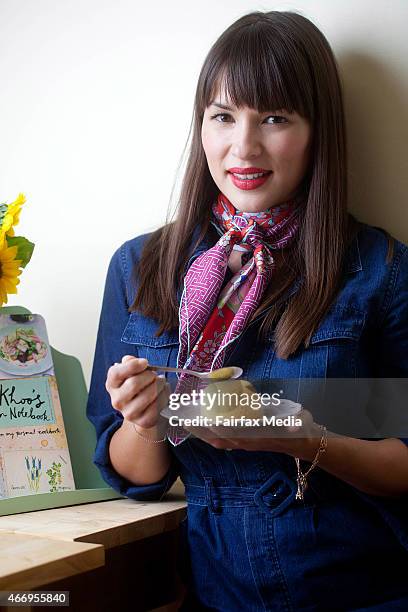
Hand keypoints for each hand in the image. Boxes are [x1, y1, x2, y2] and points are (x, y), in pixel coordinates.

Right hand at [105, 355, 169, 430]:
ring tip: (160, 382)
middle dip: (149, 376)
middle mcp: (117, 401)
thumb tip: (129, 359)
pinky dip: (164, 395)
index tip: (145, 362)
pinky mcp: (144, 421)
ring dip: (159, 384)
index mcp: (112, 385)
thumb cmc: (138, 386)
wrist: (142, 410)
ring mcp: (129, 413)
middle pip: (134, 383)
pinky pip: (159, 404)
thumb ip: (130, 363)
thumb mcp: (131, 372)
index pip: (115, 373)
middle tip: (155, 375)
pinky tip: (162, 393)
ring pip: (149, 394)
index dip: (132, 365)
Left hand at [185, 408, 322, 459]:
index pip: (236, 434)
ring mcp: (244, 443)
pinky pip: (222, 440)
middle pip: (220, 438)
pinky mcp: (243, 442)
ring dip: (203, 433)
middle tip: (185, 419)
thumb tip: (295, 425)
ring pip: (219, 440)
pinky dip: (210, 434)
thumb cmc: (300, 429)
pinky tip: (202, 427)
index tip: (207, 421)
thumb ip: (297, 424)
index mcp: (259, 437)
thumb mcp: (300, 424)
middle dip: (203, 431)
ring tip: (188, 422)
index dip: (222, 429)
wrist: (301, 443)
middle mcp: (248, 442)